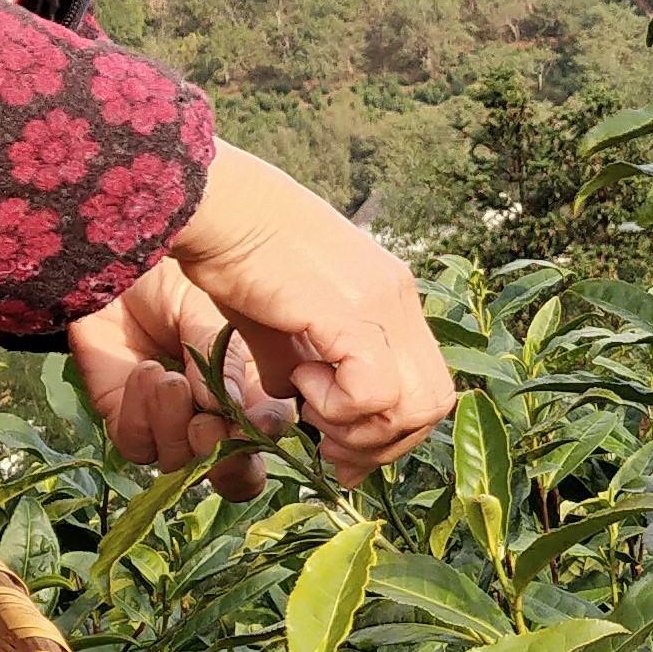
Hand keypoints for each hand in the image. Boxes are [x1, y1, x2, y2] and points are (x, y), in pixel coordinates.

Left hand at [70, 262, 285, 498]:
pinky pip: (137, 445)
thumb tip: (231, 411)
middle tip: (205, 423)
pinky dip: (139, 415)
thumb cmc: (169, 281)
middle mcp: (212, 418)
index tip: (254, 422)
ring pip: (180, 465)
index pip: (266, 439)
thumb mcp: (209, 312)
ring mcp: (168, 425)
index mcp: (247, 391)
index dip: (262, 441)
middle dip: (221, 462)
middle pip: (233, 479)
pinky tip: (142, 372)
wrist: (110, 269)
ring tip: (167, 377)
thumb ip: (224, 362)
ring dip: (173, 425)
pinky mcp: (126, 421)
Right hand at [161, 145, 455, 483]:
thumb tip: (294, 400)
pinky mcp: (352, 312)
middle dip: (380, 444)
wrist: (217, 204)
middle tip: (324, 441)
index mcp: (391, 301)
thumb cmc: (237, 255)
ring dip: (358, 428)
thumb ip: (298, 362)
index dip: (389, 434)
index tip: (335, 447)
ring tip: (308, 402)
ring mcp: (383, 303)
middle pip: (435, 405)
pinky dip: (339, 406)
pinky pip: (375, 391)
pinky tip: (299, 378)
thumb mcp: (281, 321)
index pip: (427, 389)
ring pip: (418, 406)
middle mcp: (399, 300)